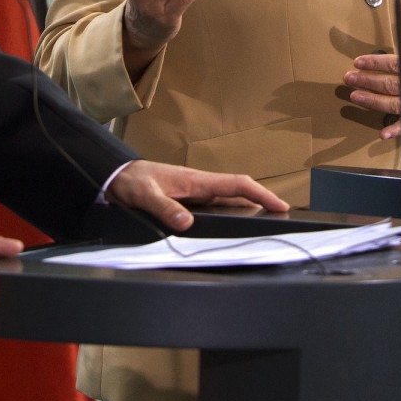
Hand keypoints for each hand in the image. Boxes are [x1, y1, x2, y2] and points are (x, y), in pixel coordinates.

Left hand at [107, 159, 288, 231]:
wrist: (117, 175)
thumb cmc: (132, 180)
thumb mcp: (145, 195)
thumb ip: (165, 208)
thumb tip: (187, 223)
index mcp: (196, 180)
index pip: (236, 185)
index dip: (261, 194)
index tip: (281, 204)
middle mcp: (200, 186)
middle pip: (239, 193)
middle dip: (262, 202)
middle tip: (283, 217)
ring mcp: (196, 193)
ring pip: (229, 201)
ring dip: (248, 209)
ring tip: (267, 223)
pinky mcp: (189, 201)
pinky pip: (216, 208)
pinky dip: (231, 215)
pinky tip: (235, 226)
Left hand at [343, 0, 400, 140]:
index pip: (396, 65)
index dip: (376, 63)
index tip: (357, 61)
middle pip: (392, 85)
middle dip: (368, 82)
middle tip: (348, 78)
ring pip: (396, 105)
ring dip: (373, 102)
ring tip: (354, 97)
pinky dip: (396, 131)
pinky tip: (381, 134)